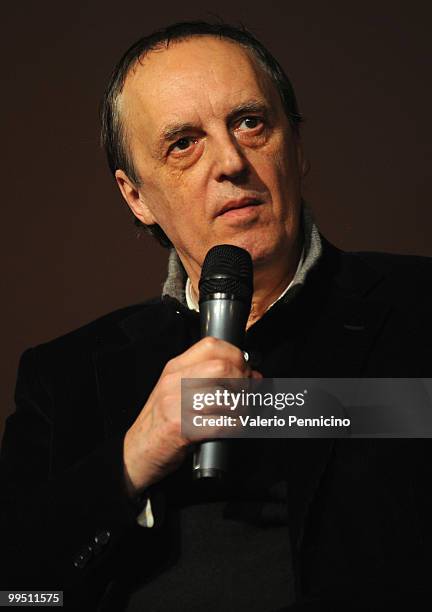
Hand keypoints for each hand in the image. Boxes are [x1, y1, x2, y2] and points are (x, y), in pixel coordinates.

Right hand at [123, 337, 260, 495]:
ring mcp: (177, 405)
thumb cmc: (161, 422)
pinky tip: (230, 428)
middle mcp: (175, 382)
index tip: (244, 370)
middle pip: (222, 368)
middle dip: (242, 382)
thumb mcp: (179, 392)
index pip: (211, 345)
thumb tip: (253, 375)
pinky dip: (235, 427)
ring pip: (226, 397)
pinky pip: (222, 424)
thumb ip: (212, 380)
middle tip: (245, 394)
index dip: (235, 355)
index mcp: (175, 369)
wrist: (135, 452)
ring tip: (238, 414)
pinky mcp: (183, 429)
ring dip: (241, 408)